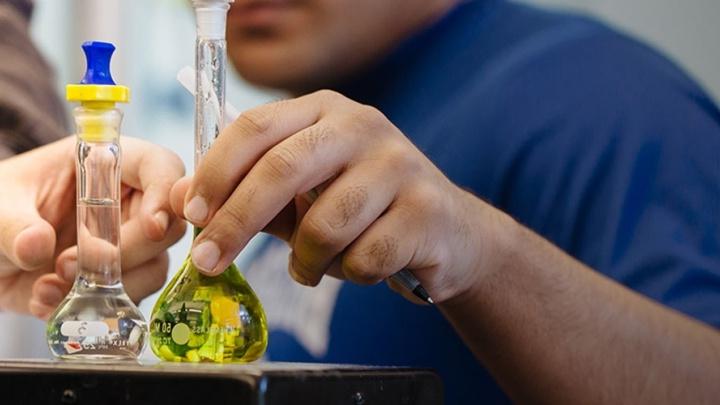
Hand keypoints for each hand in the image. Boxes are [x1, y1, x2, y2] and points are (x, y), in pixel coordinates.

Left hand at [0, 137, 185, 317]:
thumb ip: (14, 224)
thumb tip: (37, 246)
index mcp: (106, 164)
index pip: (161, 167)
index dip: (165, 194)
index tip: (152, 226)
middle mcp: (127, 202)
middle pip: (168, 225)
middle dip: (128, 252)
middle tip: (72, 262)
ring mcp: (127, 243)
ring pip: (155, 266)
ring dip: (108, 283)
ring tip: (52, 283)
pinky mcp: (119, 279)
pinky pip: (129, 296)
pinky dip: (91, 305)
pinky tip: (48, 298)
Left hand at [171, 90, 499, 303]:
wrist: (447, 232)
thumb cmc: (362, 211)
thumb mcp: (302, 196)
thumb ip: (247, 195)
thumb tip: (180, 202)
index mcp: (324, 110)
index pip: (256, 126)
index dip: (216, 171)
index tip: (192, 214)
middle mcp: (362, 126)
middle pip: (283, 169)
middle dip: (237, 222)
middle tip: (208, 264)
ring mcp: (399, 164)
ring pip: (324, 225)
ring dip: (307, 261)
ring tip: (313, 267)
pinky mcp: (426, 209)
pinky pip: (364, 257)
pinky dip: (350, 275)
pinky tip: (361, 266)